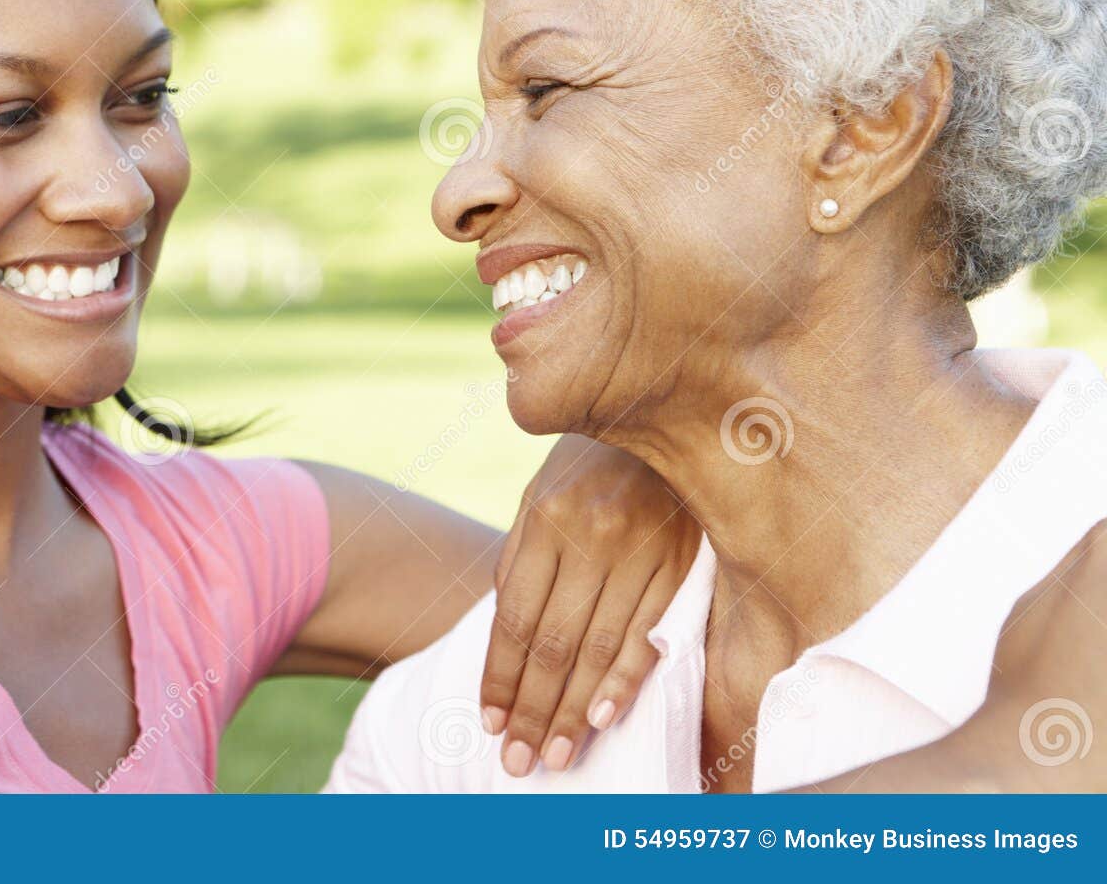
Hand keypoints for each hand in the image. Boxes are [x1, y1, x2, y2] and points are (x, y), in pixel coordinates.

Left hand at [483, 433, 696, 776]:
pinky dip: (626, 680)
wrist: (665, 410)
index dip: (499, 678)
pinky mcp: (683, 562)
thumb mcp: (542, 496)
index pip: (514, 618)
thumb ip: (523, 562)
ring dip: (574, 710)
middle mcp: (590, 535)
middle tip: (517, 762)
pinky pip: (651, 634)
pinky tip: (603, 716)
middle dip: (531, 710)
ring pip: (599, 649)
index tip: (488, 724)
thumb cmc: (590, 464)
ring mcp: (640, 549)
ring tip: (556, 755)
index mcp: (545, 517)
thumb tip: (505, 643)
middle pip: (552, 644)